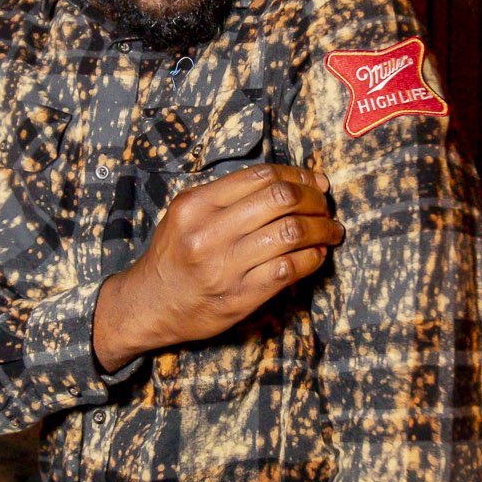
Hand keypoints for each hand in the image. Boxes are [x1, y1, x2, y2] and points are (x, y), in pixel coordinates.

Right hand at [93, 163, 342, 368]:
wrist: (149, 305)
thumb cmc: (174, 256)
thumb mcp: (186, 214)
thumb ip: (228, 197)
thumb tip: (290, 182)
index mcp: (196, 204)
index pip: (262, 176)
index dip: (298, 176)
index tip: (315, 183)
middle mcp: (209, 232)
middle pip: (281, 199)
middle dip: (315, 200)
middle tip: (326, 207)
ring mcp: (225, 267)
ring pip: (291, 233)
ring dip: (322, 229)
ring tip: (332, 231)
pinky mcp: (239, 297)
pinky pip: (288, 269)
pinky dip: (311, 258)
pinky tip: (317, 255)